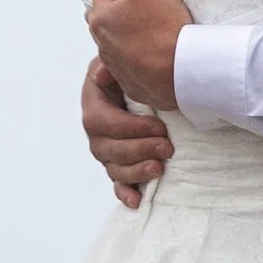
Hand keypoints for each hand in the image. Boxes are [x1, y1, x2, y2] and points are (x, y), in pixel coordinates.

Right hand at [80, 57, 171, 208]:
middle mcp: (95, 130)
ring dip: (136, 171)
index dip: (130, 128)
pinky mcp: (117, 162)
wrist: (138, 81)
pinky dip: (126, 193)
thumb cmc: (130, 70)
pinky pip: (117, 182)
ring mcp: (105, 149)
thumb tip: (101, 73)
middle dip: (140, 150)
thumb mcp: (119, 61)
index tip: (159, 126)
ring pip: (113, 168)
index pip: (102, 122)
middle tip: (168, 148)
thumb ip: (112, 65)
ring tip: (159, 169)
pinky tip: (137, 201)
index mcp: (93, 103)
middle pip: (108, 149)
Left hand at [85, 0, 189, 114]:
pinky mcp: (131, 84)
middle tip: (134, 10)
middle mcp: (102, 43)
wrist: (180, 70)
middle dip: (111, 14)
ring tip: (145, 33)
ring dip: (122, 39)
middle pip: (100, 22)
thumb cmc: (164, 25)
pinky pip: (127, 69)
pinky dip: (135, 61)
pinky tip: (153, 56)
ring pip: (112, 46)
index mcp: (101, 17)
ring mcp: (115, 67)